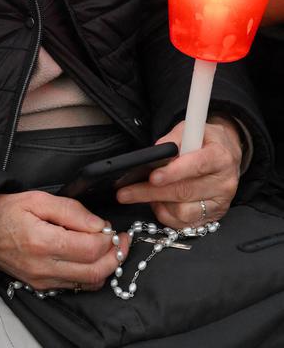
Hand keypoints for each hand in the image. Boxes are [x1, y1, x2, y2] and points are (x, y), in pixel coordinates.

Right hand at [0, 189, 129, 290]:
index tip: (111, 227)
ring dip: (106, 267)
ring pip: (87, 283)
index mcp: (42, 241)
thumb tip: (98, 224)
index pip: (90, 248)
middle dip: (115, 256)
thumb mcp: (38, 198)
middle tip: (121, 241)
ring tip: (110, 249)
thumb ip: (71, 211)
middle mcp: (43, 267)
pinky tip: (92, 259)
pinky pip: (74, 286)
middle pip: (94, 271)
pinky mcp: (40, 286)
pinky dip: (90, 275)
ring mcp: (42, 280)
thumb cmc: (6, 211)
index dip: (107, 238)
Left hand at [116, 117, 242, 229]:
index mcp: (220, 157)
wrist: (228, 153)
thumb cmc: (206, 140)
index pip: (196, 166)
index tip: (152, 177)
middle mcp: (223, 183)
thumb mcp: (191, 129)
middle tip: (126, 193)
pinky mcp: (214, 217)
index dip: (172, 173)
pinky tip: (158, 204)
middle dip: (151, 193)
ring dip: (158, 204)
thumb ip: (172, 140)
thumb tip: (154, 153)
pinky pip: (185, 224)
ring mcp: (220, 203)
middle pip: (184, 192)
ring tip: (143, 193)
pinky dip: (166, 215)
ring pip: (183, 212)